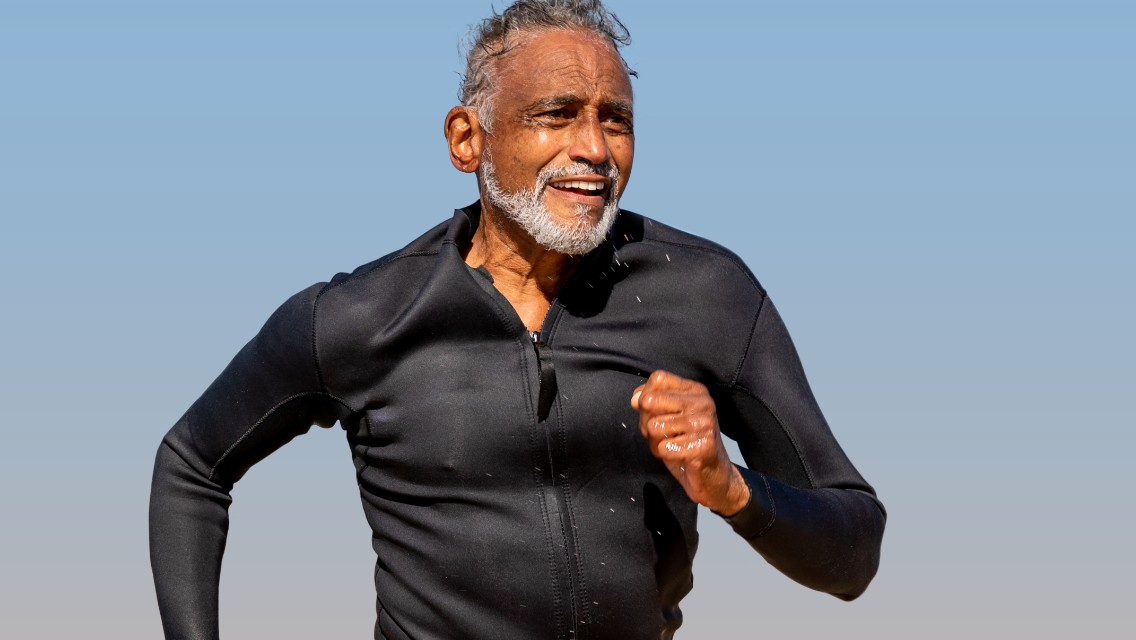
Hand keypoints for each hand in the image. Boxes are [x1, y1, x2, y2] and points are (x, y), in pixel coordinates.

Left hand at [631, 370, 749, 515]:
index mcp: (695, 390)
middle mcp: (703, 402)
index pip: (658, 379)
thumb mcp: (667, 417)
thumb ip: (651, 403)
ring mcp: (705, 423)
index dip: (645, 397)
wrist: (713, 476)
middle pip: (650, 401)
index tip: (653, 411)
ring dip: (656, 442)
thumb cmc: (687, 444)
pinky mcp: (703, 446)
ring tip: (673, 445)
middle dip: (646, 422)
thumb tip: (636, 399)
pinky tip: (680, 456)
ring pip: (654, 426)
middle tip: (663, 433)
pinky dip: (666, 455)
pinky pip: (664, 448)